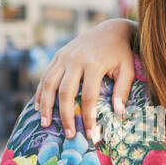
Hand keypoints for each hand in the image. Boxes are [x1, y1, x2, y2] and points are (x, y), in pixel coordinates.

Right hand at [36, 19, 137, 139]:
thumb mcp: (127, 70)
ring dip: (46, 106)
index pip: (88, 96)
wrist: (110, 29)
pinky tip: (38, 107)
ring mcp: (64, 56)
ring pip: (49, 84)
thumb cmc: (121, 54)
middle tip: (68, 135)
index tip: (90, 135)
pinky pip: (45, 76)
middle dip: (65, 116)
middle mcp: (76, 59)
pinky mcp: (58, 56)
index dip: (88, 117)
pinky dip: (40, 92)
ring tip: (45, 124)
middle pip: (65, 92)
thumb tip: (118, 114)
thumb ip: (122, 90)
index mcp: (94, 63)